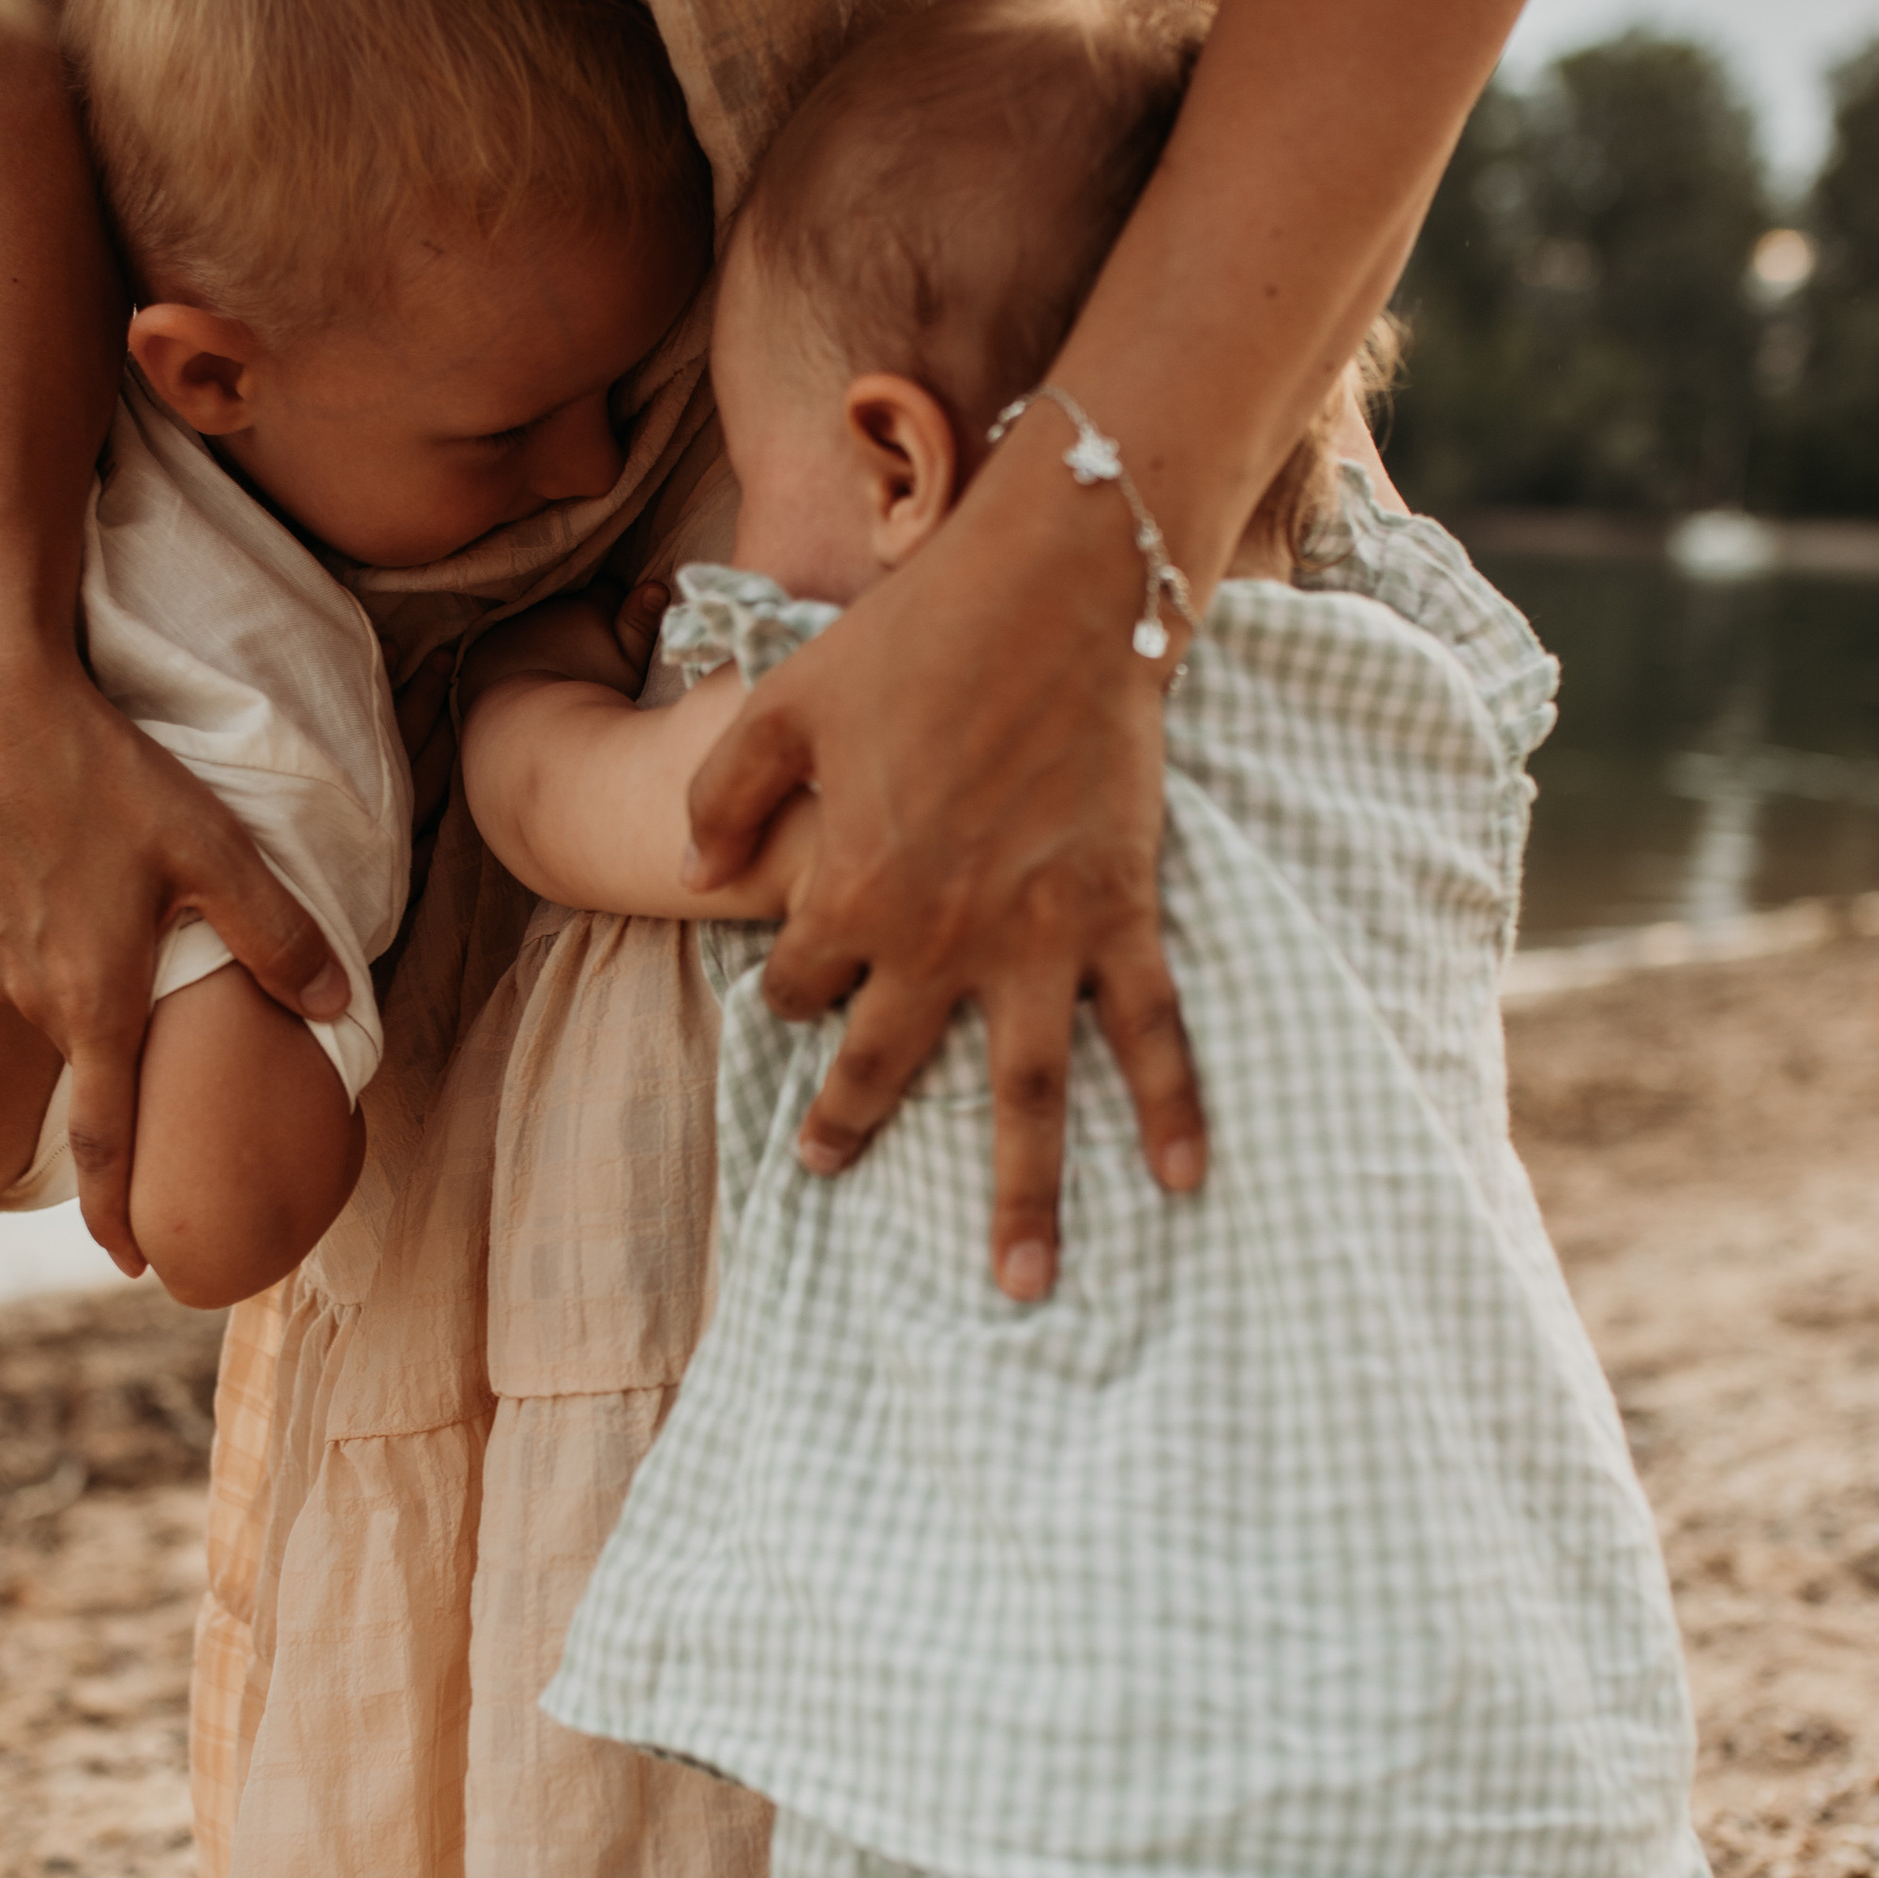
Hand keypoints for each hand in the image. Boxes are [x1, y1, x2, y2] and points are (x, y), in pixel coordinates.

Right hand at [0, 639, 347, 1272]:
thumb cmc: (104, 771)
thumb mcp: (212, 849)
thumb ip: (275, 935)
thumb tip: (336, 1008)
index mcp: (92, 1002)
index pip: (106, 1143)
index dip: (121, 1216)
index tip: (136, 1270)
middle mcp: (32, 998)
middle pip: (90, 1075)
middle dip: (126, 1107)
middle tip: (176, 1121)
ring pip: (59, 1014)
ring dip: (95, 1017)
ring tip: (139, 989)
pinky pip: (29, 968)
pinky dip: (65, 968)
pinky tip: (91, 914)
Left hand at [458, 571, 669, 711]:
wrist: (519, 722)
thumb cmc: (583, 696)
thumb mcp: (628, 670)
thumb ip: (641, 627)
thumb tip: (655, 587)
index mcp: (589, 606)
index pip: (609, 591)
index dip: (615, 612)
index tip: (615, 639)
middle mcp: (551, 603)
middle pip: (573, 603)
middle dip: (579, 620)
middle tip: (585, 657)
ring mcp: (517, 619)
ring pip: (541, 617)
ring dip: (548, 633)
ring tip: (554, 668)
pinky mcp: (487, 639)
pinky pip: (509, 635)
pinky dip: (518, 647)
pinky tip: (525, 673)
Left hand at [684, 438, 1205, 1300]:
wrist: (1056, 591)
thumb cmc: (912, 637)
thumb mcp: (782, 703)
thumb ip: (725, 793)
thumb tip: (694, 870)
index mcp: (847, 894)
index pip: (794, 982)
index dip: (783, 984)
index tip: (792, 979)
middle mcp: (938, 941)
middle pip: (883, 1066)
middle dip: (847, 1127)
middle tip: (825, 1172)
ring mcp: (1037, 941)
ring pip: (1026, 1099)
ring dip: (1023, 1199)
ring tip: (1023, 1286)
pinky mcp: (1118, 917)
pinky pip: (1149, 1033)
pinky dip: (1171, 1108)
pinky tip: (1184, 1181)